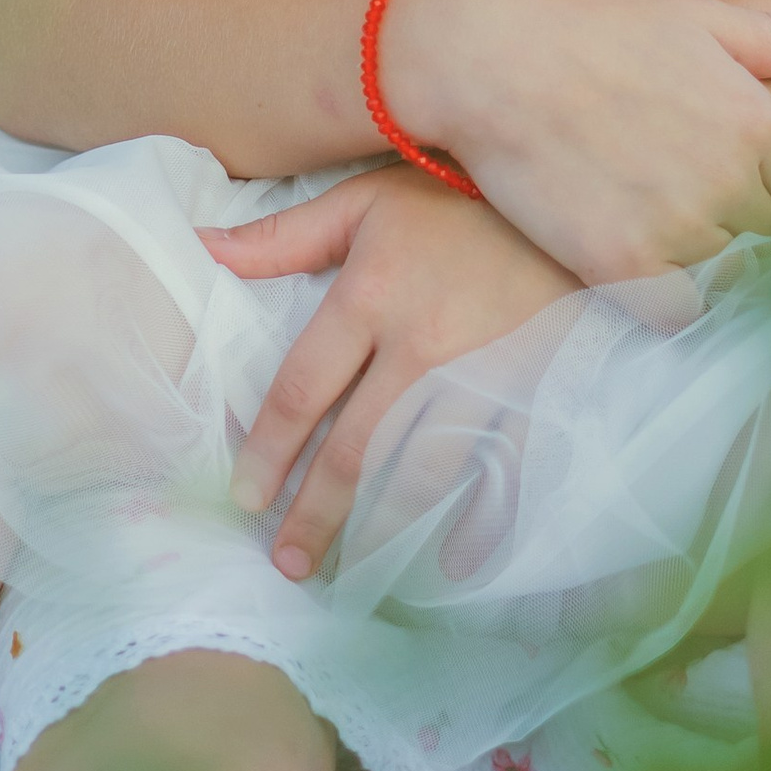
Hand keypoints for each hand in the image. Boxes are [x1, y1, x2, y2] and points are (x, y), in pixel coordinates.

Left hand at [202, 166, 575, 579]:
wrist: (569, 198)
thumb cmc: (455, 198)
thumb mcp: (366, 200)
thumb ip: (285, 235)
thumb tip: (202, 247)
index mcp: (370, 297)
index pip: (305, 391)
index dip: (270, 451)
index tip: (247, 498)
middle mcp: (422, 346)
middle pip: (356, 450)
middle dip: (316, 514)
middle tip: (288, 564)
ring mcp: (482, 376)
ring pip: (421, 472)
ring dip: (382, 530)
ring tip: (352, 572)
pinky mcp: (533, 391)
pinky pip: (502, 470)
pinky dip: (480, 523)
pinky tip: (453, 564)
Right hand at [380, 0, 770, 283]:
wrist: (490, 60)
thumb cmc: (588, 27)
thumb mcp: (693, 16)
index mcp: (758, 122)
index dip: (764, 184)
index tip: (718, 172)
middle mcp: (730, 179)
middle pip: (760, 232)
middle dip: (727, 214)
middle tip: (667, 186)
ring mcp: (678, 227)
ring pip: (715, 267)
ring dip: (688, 250)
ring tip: (636, 207)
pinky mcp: (622, 265)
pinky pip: (675, 313)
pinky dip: (662, 299)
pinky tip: (633, 263)